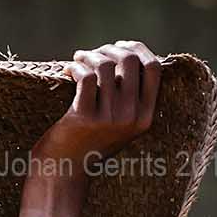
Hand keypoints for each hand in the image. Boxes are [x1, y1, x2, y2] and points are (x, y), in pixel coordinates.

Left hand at [37, 39, 162, 167]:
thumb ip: (129, 97)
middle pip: (130, 61)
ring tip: (79, 58)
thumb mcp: (118, 124)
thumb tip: (129, 53)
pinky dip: (76, 67)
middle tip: (94, 53)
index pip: (154, 68)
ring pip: (106, 66)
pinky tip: (68, 70)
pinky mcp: (84, 117)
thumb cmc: (87, 143)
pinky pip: (86, 76)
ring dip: (90, 55)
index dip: (138, 49)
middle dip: (110, 49)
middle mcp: (130, 118)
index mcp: (144, 118)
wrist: (62, 171)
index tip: (120, 46)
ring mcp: (108, 118)